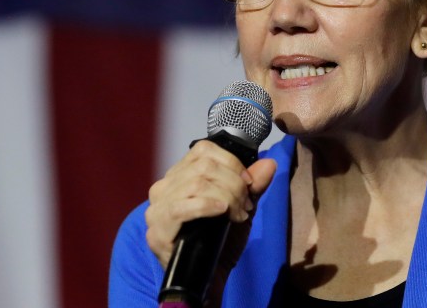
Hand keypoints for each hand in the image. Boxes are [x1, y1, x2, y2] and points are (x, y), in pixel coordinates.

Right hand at [144, 139, 275, 270]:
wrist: (210, 276)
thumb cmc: (221, 240)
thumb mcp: (242, 207)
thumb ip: (254, 186)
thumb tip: (269, 163)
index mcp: (180, 175)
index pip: (204, 150)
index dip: (231, 162)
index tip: (248, 183)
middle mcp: (164, 186)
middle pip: (204, 166)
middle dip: (233, 184)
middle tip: (245, 206)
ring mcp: (157, 207)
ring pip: (197, 184)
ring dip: (226, 197)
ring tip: (238, 215)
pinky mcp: (157, 229)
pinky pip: (182, 207)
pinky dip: (207, 206)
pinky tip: (222, 212)